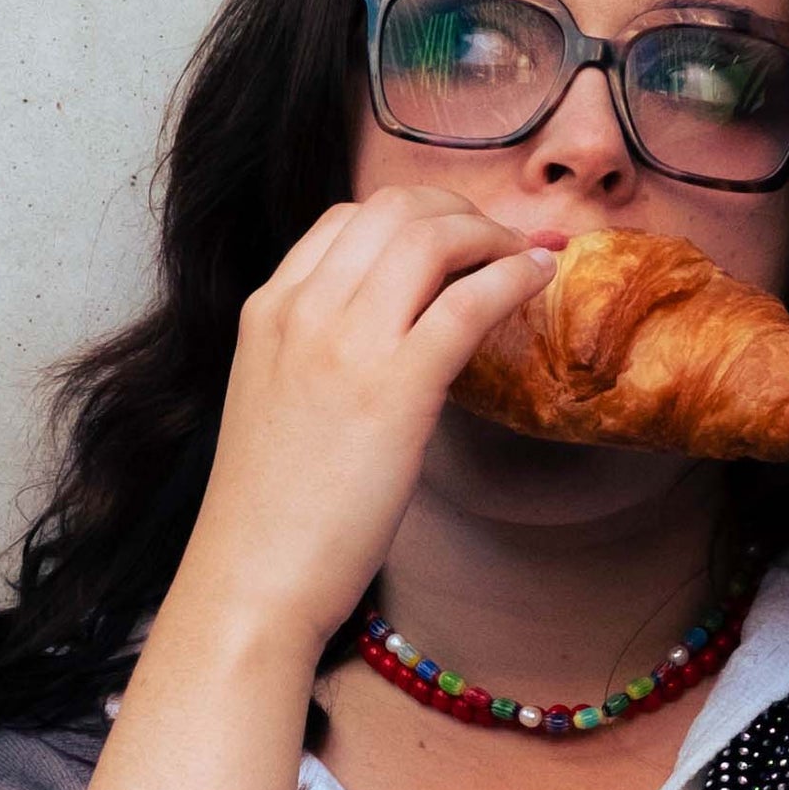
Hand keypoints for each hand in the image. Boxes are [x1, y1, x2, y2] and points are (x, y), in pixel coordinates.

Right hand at [173, 192, 560, 661]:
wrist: (251, 579)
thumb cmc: (269, 514)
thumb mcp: (276, 401)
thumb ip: (317, 351)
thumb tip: (390, 335)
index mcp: (268, 309)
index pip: (347, 218)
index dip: (414, 216)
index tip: (456, 239)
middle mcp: (302, 310)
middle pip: (396, 210)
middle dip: (461, 212)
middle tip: (504, 239)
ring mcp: (346, 344)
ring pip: (434, 240)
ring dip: (494, 236)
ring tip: (528, 258)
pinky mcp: (395, 389)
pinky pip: (469, 302)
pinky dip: (513, 278)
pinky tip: (537, 283)